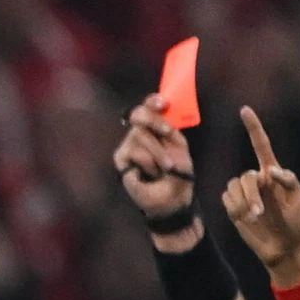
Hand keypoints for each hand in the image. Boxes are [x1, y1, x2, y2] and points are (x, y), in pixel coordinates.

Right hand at [114, 95, 198, 235]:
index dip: (153, 100)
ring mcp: (128, 144)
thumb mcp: (179, 146)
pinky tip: (152, 172)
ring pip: (140, 134)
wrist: (171, 198)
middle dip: (155, 121)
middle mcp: (139, 131)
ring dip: (158, 152)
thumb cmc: (177, 173)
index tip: (163, 103)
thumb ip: (170, 126)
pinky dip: (148, 162)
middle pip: (139, 114)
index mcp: (155, 126)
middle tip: (168, 133)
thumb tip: (162, 106)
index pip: (149, 106)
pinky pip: (135, 151)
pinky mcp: (121, 158)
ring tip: (166, 167)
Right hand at [219, 108, 299, 283]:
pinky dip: (237, 209)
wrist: (283, 248)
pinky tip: (247, 219)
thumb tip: (270, 171)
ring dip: (245, 203)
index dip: (254, 128)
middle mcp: (257, 180)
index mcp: (275, 175)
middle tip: (260, 213)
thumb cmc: (296, 223)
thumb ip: (289, 182)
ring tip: (255, 218)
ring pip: (235, 187)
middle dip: (252, 194)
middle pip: (247, 176)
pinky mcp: (234, 207)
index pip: (262, 146)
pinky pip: (228, 200)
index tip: (245, 110)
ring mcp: (244, 194)